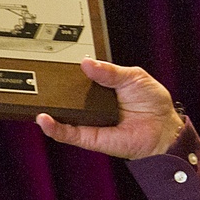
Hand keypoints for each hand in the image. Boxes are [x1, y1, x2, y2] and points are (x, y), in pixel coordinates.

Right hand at [36, 58, 183, 158]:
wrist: (164, 128)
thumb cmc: (152, 102)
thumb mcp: (133, 77)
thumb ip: (109, 71)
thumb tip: (87, 63)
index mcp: (102, 87)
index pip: (79, 78)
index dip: (66, 72)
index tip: (51, 62)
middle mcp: (92, 104)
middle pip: (67, 96)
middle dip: (52, 90)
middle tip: (39, 80)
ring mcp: (90, 121)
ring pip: (63, 115)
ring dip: (48, 108)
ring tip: (35, 98)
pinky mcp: (91, 137)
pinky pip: (69, 133)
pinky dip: (55, 128)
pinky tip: (44, 120)